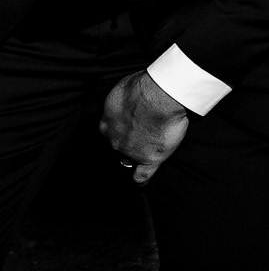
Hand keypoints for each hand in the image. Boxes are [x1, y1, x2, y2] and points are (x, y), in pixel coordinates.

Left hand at [99, 71, 190, 185]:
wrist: (160, 97)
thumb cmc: (143, 87)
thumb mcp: (121, 89)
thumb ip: (119, 101)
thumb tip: (124, 101)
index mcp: (107, 123)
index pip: (111, 130)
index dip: (121, 127)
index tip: (130, 123)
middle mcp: (115, 140)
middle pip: (119, 144)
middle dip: (128, 140)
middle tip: (143, 130)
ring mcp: (132, 151)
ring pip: (129, 157)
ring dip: (136, 154)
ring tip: (147, 148)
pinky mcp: (149, 158)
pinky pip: (142, 175)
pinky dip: (140, 180)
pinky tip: (140, 182)